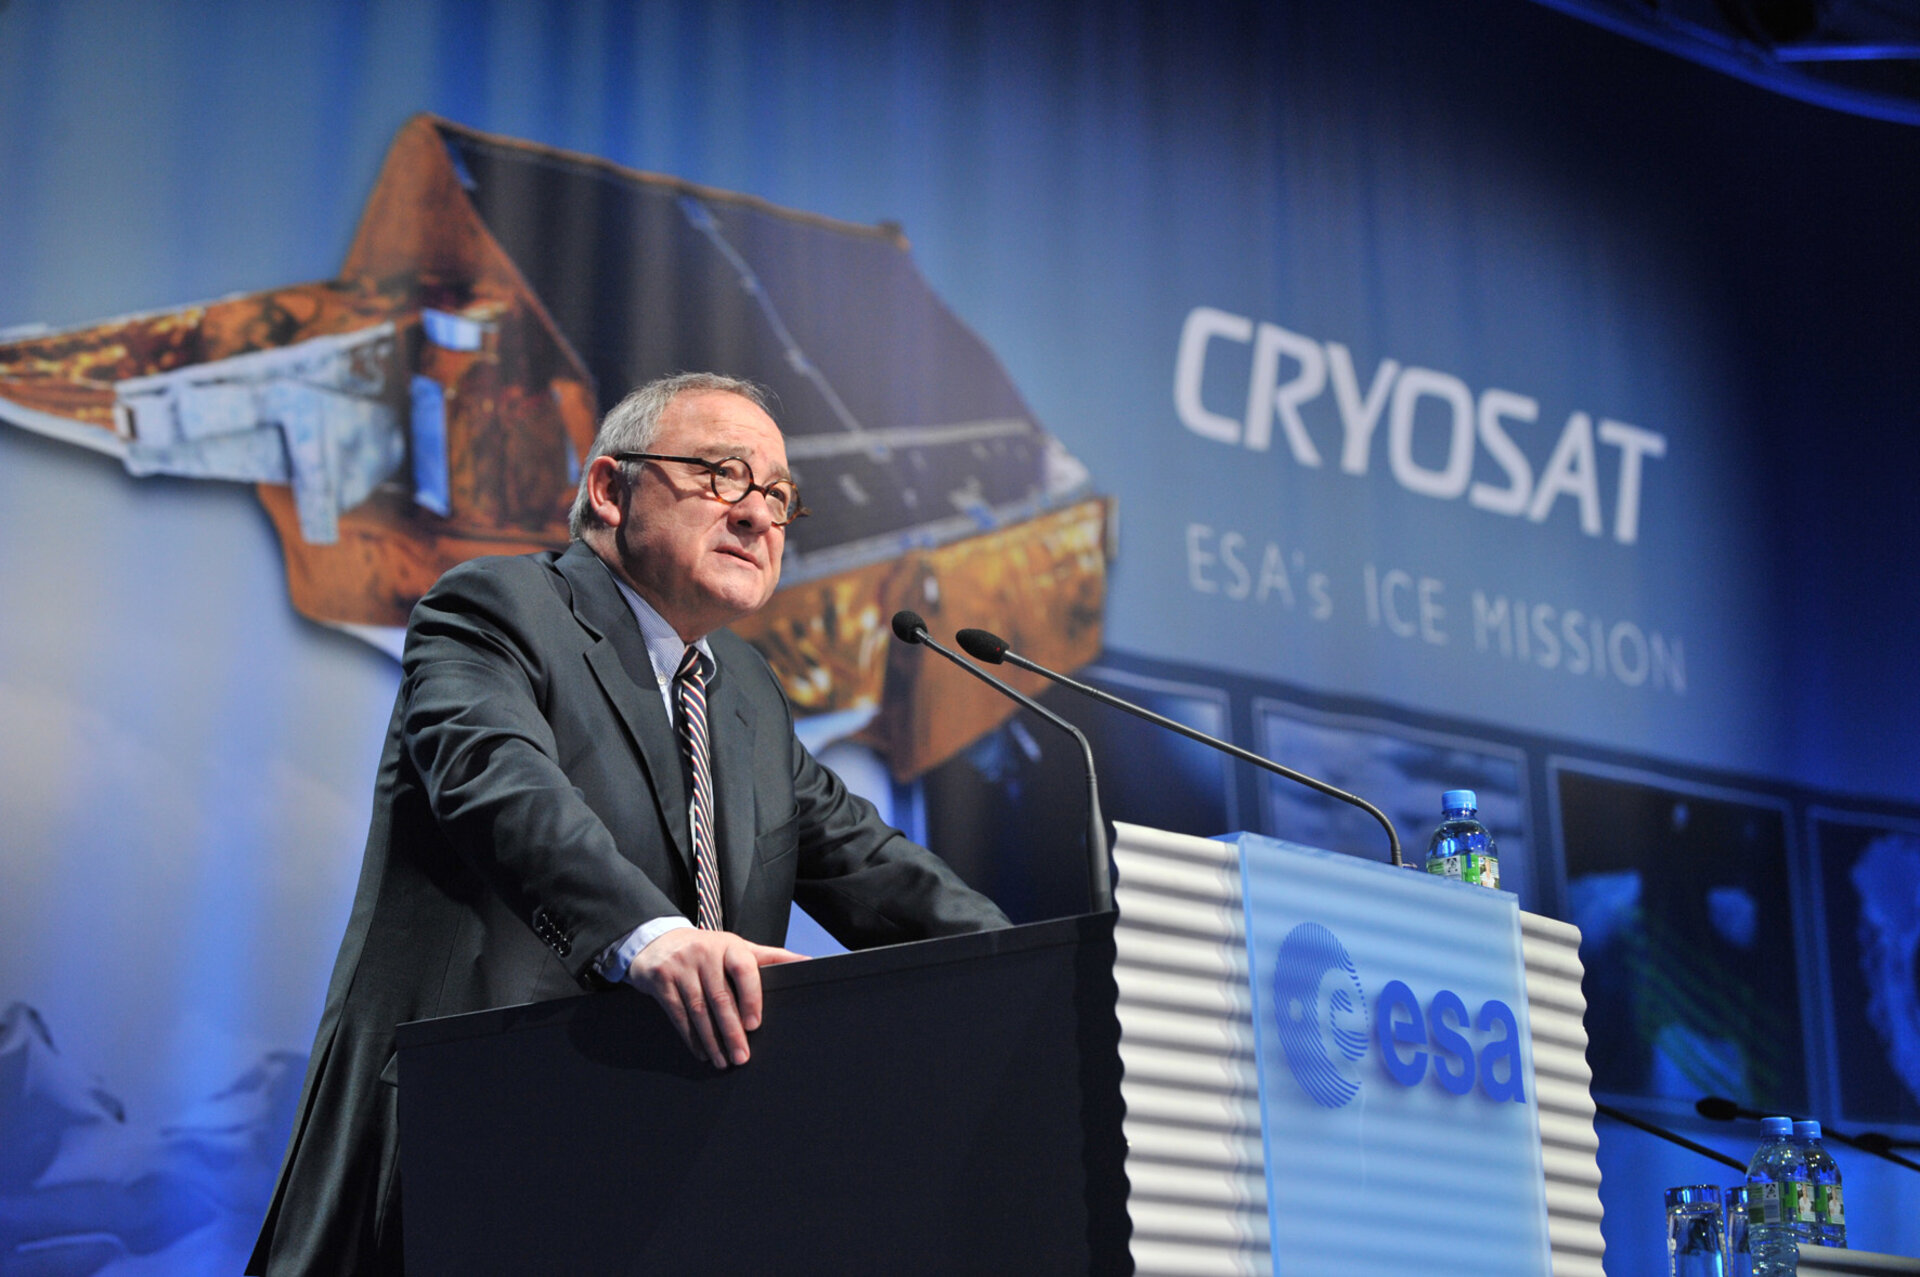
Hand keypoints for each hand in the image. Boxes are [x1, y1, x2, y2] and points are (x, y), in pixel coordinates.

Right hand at [623, 928, 807, 1067]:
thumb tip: (808, 961)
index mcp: (730, 946)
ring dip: (712, 1041)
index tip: (755, 1025)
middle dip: (732, 1032)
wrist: (659, 941)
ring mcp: (681, 967)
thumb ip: (771, 957)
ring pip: (699, 1010)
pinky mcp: (661, 981)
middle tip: (742, 1057)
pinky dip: (691, 1037)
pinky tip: (703, 1053)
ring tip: (724, 1061)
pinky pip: (678, 1014)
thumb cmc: (709, 950)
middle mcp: (705, 954)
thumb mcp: (738, 948)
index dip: (751, 998)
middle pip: (720, 998)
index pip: (744, 970)